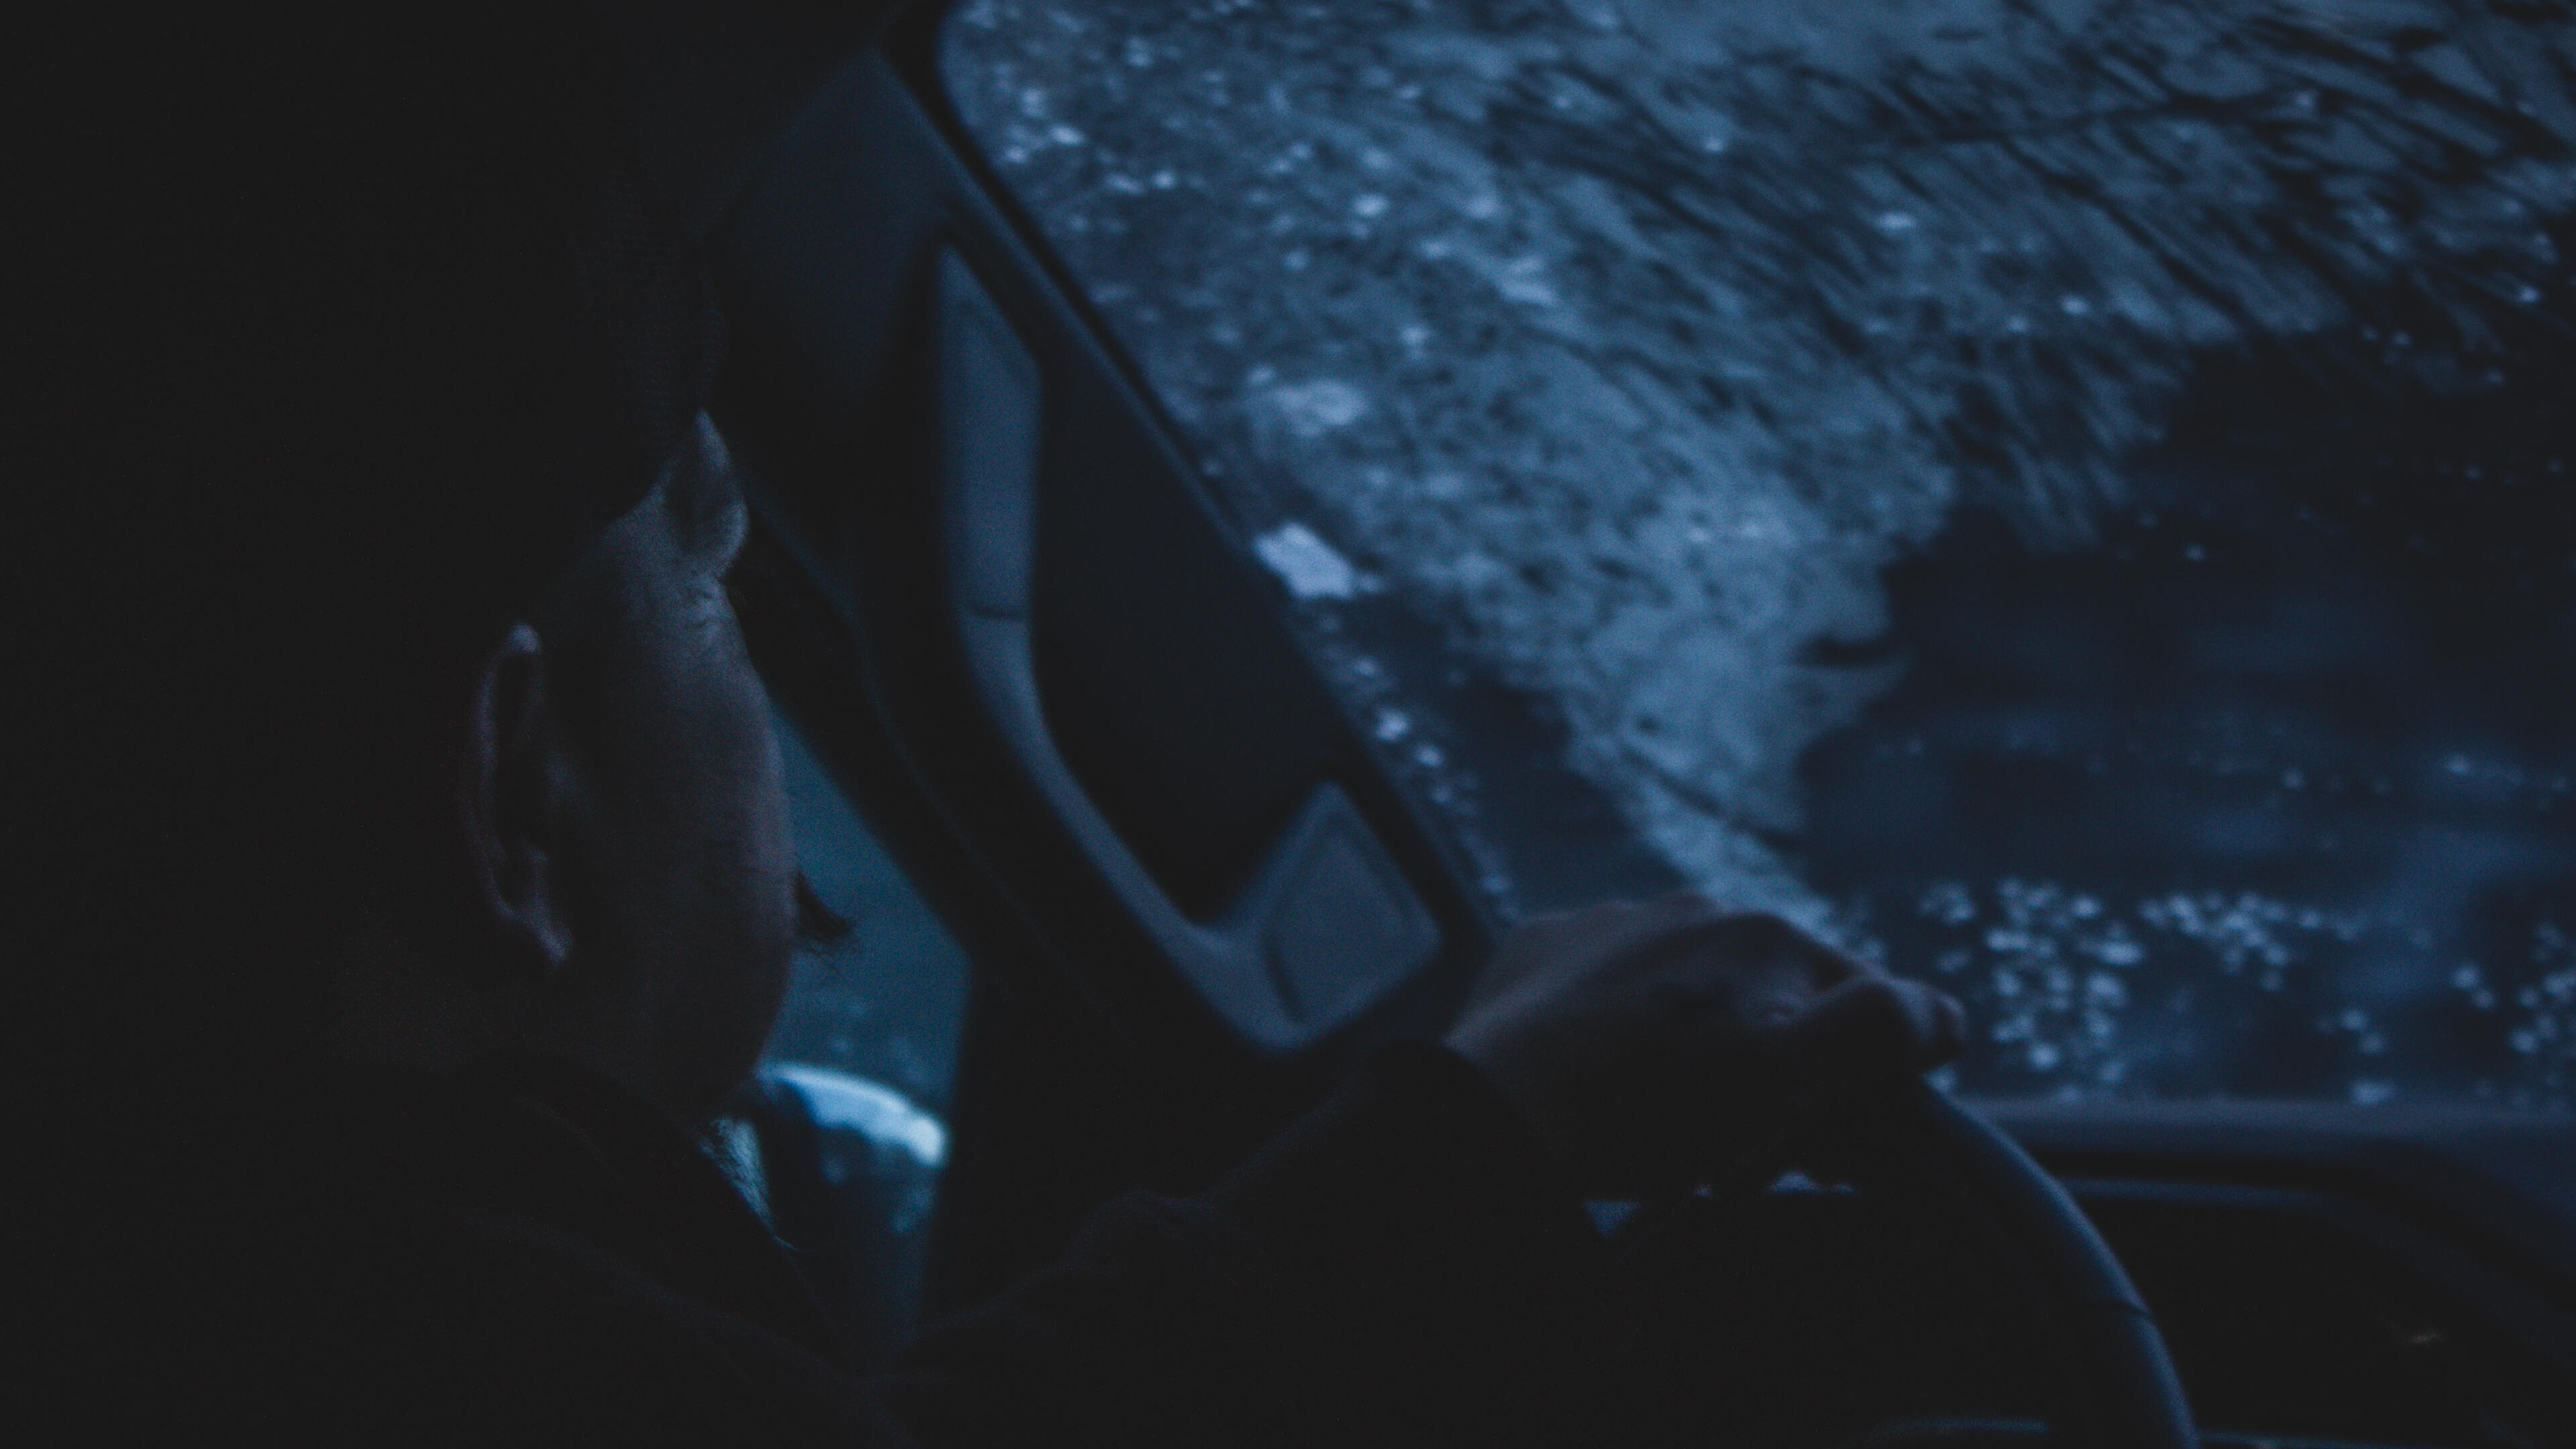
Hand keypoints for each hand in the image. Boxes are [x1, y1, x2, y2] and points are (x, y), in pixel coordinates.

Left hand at [1444, 891, 1964, 1195]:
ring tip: (1665, 1141)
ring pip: (1688, 1000)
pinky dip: (1616, 1040)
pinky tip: (1599, 1092)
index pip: (1861, 1009)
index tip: (1814, 1157)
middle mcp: (1695, 907)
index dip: (1856, 1090)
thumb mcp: (1789, 1083)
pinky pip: (1605, 994)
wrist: (1496, 1114)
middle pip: (1771, 1007)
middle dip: (1771, 1085)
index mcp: (1768, 937)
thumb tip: (1941, 1012)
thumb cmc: (1649, 1110)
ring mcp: (1612, 924)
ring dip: (1696, 1066)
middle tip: (1735, 1167)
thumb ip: (1879, 1033)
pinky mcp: (1542, 951)